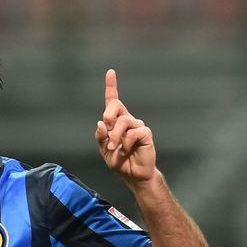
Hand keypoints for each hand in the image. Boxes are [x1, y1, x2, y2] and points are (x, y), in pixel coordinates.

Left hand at [95, 69, 157, 186]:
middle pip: (116, 105)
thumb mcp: (104, 149)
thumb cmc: (119, 161)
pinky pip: (133, 132)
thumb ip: (100, 136)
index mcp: (116, 121)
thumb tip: (101, 123)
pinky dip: (126, 143)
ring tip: (114, 148)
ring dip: (114, 136)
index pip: (113, 101)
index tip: (110, 72)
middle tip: (106, 130)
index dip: (111, 86)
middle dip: (108, 115)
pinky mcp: (145, 133)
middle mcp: (127, 120)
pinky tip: (127, 150)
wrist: (133, 174)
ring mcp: (137, 125)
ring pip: (123, 122)